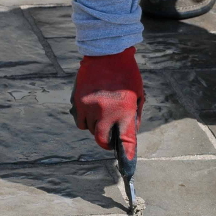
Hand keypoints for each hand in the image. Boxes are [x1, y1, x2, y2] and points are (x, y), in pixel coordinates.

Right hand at [70, 46, 144, 160]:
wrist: (106, 52)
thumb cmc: (127, 74)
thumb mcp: (138, 95)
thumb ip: (134, 116)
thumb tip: (129, 134)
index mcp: (124, 110)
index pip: (125, 139)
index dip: (127, 154)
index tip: (127, 163)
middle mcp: (105, 112)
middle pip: (102, 140)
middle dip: (106, 143)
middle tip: (111, 139)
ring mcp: (89, 107)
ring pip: (90, 130)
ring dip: (97, 128)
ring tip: (103, 115)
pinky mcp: (78, 101)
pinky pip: (80, 122)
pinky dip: (86, 121)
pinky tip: (92, 111)